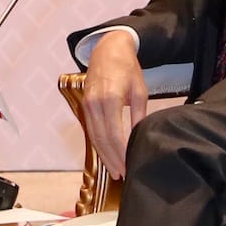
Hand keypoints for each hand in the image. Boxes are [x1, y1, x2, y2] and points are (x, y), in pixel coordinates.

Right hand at [80, 33, 147, 180]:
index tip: (130, 165)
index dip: (121, 153)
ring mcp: (87, 105)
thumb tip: (141, 137)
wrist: (108, 50)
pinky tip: (107, 155)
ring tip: (116, 170)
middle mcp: (95, 104)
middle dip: (112, 159)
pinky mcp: (85, 106)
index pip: (114, 135)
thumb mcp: (139, 91)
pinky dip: (99, 145)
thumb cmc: (127, 69)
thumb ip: (139, 115)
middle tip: (123, 174)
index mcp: (110, 99)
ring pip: (94, 137)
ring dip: (104, 156)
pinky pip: (91, 130)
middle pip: (102, 139)